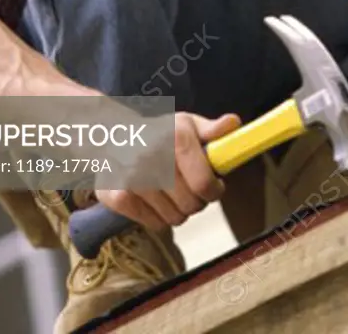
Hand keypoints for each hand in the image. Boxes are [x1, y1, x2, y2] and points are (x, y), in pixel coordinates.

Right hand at [94, 111, 240, 231]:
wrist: (113, 137)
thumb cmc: (158, 134)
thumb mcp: (186, 125)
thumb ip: (212, 130)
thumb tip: (234, 123)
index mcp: (176, 136)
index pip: (204, 183)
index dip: (214, 190)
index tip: (214, 187)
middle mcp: (153, 155)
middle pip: (191, 204)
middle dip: (197, 200)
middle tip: (189, 188)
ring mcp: (133, 177)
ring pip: (175, 218)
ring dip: (178, 210)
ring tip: (171, 192)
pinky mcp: (117, 196)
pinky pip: (154, 224)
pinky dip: (159, 218)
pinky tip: (154, 199)